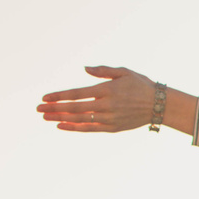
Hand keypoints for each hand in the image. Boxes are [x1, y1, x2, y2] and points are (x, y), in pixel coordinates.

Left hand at [38, 66, 160, 131]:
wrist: (160, 105)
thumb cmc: (141, 85)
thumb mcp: (123, 72)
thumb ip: (103, 70)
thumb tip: (84, 69)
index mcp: (107, 90)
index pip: (77, 93)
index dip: (59, 96)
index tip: (45, 98)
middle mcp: (106, 105)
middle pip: (74, 108)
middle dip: (54, 108)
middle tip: (38, 109)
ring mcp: (109, 118)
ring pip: (80, 119)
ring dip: (60, 118)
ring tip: (46, 117)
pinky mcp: (113, 128)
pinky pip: (90, 128)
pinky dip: (75, 128)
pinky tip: (61, 126)